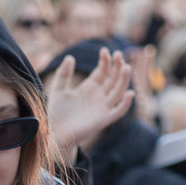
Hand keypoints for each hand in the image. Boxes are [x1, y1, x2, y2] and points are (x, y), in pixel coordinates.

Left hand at [46, 46, 133, 160]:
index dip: (106, 61)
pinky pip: (118, 111)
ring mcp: (102, 107)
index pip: (103, 71)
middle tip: (119, 54)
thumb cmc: (57, 114)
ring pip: (118, 91)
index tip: (105, 51)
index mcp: (90, 87)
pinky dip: (126, 104)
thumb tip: (71, 57)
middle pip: (113, 78)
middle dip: (117, 66)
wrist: (55, 133)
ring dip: (124, 79)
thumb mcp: (58, 90)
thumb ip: (63, 74)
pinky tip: (129, 93)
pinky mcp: (103, 119)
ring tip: (125, 67)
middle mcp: (99, 96)